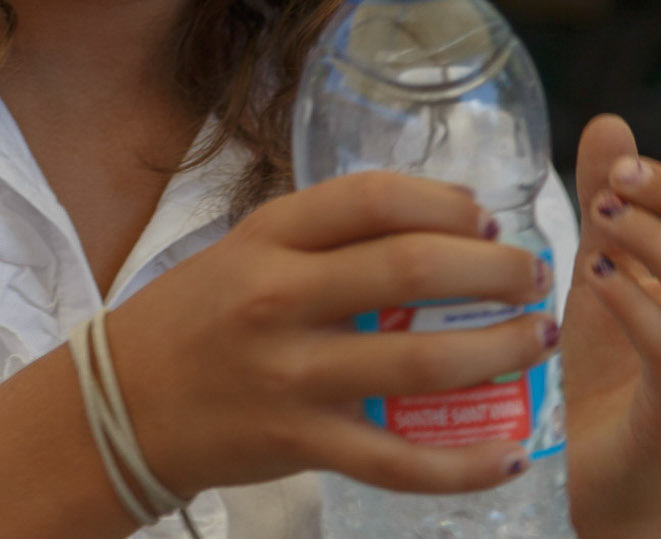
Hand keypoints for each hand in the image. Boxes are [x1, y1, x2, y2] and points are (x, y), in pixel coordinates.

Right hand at [104, 171, 557, 497]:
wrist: (122, 400)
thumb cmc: (195, 315)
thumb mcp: (246, 250)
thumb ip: (324, 238)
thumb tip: (432, 227)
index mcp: (268, 235)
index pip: (372, 198)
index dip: (445, 203)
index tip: (488, 218)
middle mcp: (280, 294)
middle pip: (410, 268)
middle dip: (493, 272)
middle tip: (532, 278)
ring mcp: (291, 372)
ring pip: (420, 361)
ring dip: (499, 351)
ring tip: (537, 341)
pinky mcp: (300, 443)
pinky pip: (398, 460)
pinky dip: (462, 462)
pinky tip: (506, 453)